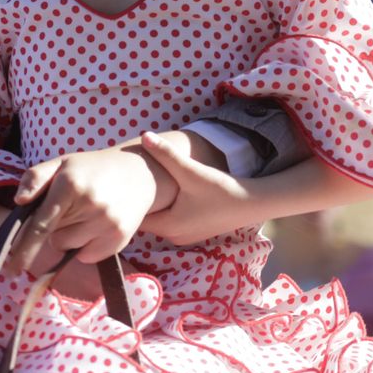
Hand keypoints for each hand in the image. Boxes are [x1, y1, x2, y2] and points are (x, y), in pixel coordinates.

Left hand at [6, 146, 159, 274]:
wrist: (139, 173)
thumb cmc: (91, 170)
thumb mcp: (62, 164)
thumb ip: (35, 178)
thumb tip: (19, 201)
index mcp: (70, 185)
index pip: (41, 225)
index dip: (24, 249)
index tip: (12, 269)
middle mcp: (90, 205)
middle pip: (53, 237)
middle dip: (55, 225)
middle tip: (72, 205)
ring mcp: (106, 224)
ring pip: (68, 247)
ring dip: (70, 235)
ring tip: (86, 213)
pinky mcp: (119, 239)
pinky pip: (86, 256)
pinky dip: (86, 246)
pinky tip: (97, 224)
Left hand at [137, 130, 253, 244]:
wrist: (252, 203)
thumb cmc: (221, 190)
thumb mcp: (191, 171)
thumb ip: (166, 154)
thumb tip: (144, 136)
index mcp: (168, 226)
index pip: (136, 218)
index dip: (127, 202)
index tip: (120, 183)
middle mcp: (173, 236)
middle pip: (146, 219)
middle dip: (139, 201)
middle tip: (129, 178)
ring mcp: (184, 236)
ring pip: (159, 219)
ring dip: (154, 204)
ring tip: (143, 183)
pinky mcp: (193, 231)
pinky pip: (171, 220)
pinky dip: (165, 208)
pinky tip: (166, 192)